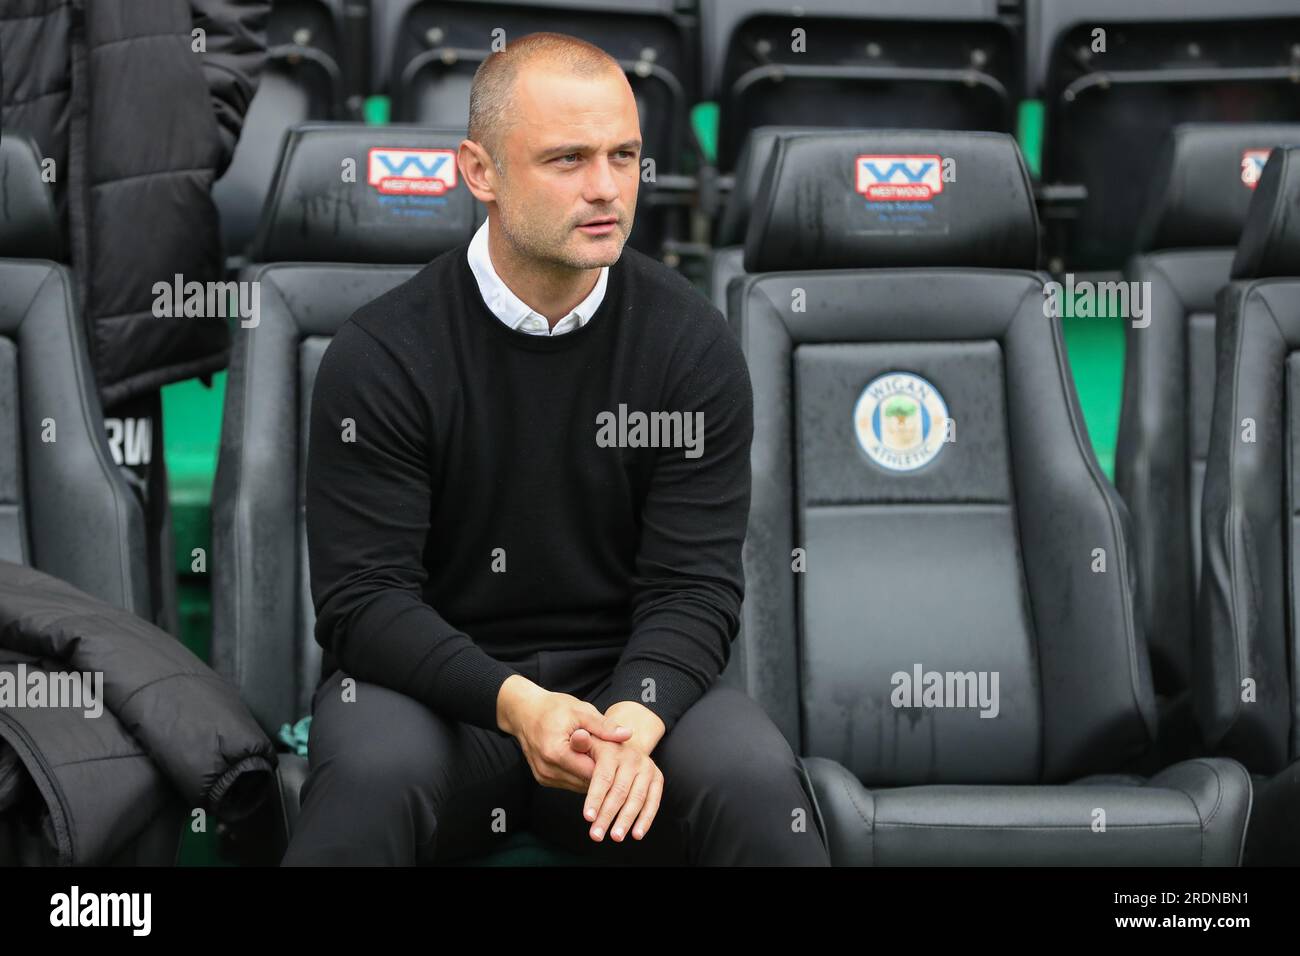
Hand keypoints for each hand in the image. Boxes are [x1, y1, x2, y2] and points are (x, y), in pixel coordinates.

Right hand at [496, 675, 631, 792]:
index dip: (610, 766)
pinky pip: (570, 783)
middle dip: (603, 773)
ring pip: (579, 786)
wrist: (524, 711)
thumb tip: (627, 735)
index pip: (592, 772)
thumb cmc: (553, 708)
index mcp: (556, 753)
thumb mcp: (581, 711)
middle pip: (586, 782)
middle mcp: (547, 769)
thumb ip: (603, 726)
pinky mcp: (544, 779)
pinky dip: (581, 775)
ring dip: (593, 776)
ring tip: (604, 759)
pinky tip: (590, 761)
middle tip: (617, 758)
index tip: (623, 757)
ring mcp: (544, 777)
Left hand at [570, 736, 663, 841]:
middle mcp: (632, 758)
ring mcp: (647, 768)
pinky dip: (646, 819)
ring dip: (626, 820)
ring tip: (615, 837)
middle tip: (596, 835)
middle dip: (607, 815)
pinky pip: (653, 801)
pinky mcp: (657, 778)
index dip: (595, 798)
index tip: (587, 818)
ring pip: (637, 798)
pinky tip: (637, 834)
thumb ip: (579, 743)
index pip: (603, 777)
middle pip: (619, 791)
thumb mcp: (586, 743)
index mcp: (612, 750)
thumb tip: (578, 737)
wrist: (624, 743)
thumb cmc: (598, 749)